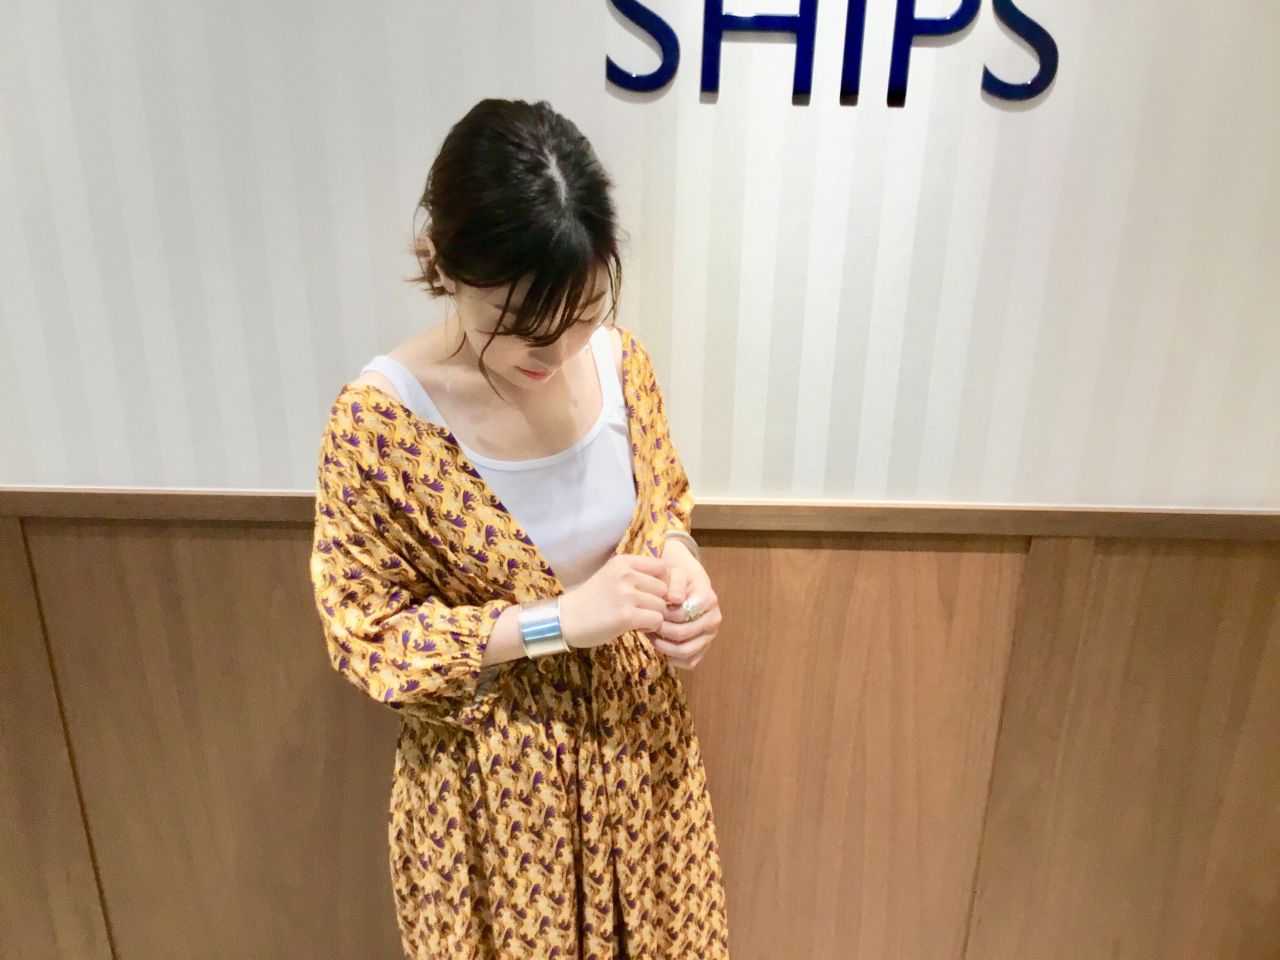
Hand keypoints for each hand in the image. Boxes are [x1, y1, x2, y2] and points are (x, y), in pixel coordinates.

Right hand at [559, 554, 669, 649]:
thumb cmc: (591, 600)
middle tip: (643, 611)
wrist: (566, 619)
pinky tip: (636, 627)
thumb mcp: (612, 577)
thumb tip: (671, 587)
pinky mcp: (626, 616)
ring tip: (637, 619)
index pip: (662, 567)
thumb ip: (637, 576)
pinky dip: (650, 627)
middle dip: (659, 602)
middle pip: (665, 589)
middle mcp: (626, 574)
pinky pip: (656, 620)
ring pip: (662, 606)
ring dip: (654, 616)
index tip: (654, 595)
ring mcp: (626, 595)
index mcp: (623, 562)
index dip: (664, 583)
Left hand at [646, 538, 720, 669]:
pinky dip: (671, 657)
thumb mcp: (676, 574)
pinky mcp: (704, 649)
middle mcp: (714, 619)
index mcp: (708, 599)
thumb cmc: (677, 580)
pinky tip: (659, 644)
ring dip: (664, 646)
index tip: (654, 609)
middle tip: (647, 624)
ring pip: (686, 651)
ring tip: (650, 636)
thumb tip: (675, 598)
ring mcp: (710, 636)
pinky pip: (688, 661)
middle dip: (662, 630)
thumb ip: (676, 583)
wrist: (686, 587)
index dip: (667, 613)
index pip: (686, 613)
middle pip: (684, 633)